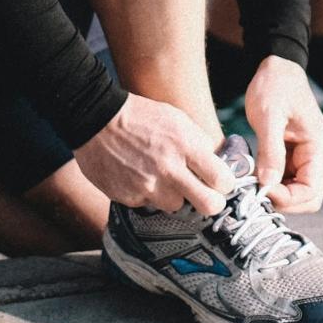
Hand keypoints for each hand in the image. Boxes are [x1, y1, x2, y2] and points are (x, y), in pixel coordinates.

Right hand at [73, 94, 234, 216]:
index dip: (226, 183)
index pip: (223, 180)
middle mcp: (169, 170)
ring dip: (174, 196)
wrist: (96, 120)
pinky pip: (149, 204)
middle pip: (208, 206)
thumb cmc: (141, 116)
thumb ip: (198, 143)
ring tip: (162, 176)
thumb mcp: (178, 119)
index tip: (221, 182)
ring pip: (176, 206)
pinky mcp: (129, 197)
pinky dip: (148, 194)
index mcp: (186, 146)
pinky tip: (139, 175)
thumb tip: (216, 163)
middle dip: (212, 203)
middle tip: (206, 196)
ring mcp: (148, 187)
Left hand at [241, 56, 322, 214]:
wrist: (277, 67)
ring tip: (250, 180)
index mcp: (319, 149)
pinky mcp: (295, 156)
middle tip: (252, 189)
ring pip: (294, 192)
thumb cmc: (275, 86)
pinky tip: (253, 172)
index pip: (310, 193)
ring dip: (273, 192)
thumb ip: (270, 152)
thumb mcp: (268, 117)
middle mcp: (318, 157)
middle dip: (280, 200)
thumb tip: (267, 185)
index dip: (285, 199)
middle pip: (305, 199)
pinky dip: (270, 181)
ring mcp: (308, 157)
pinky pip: (285, 180)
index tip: (259, 189)